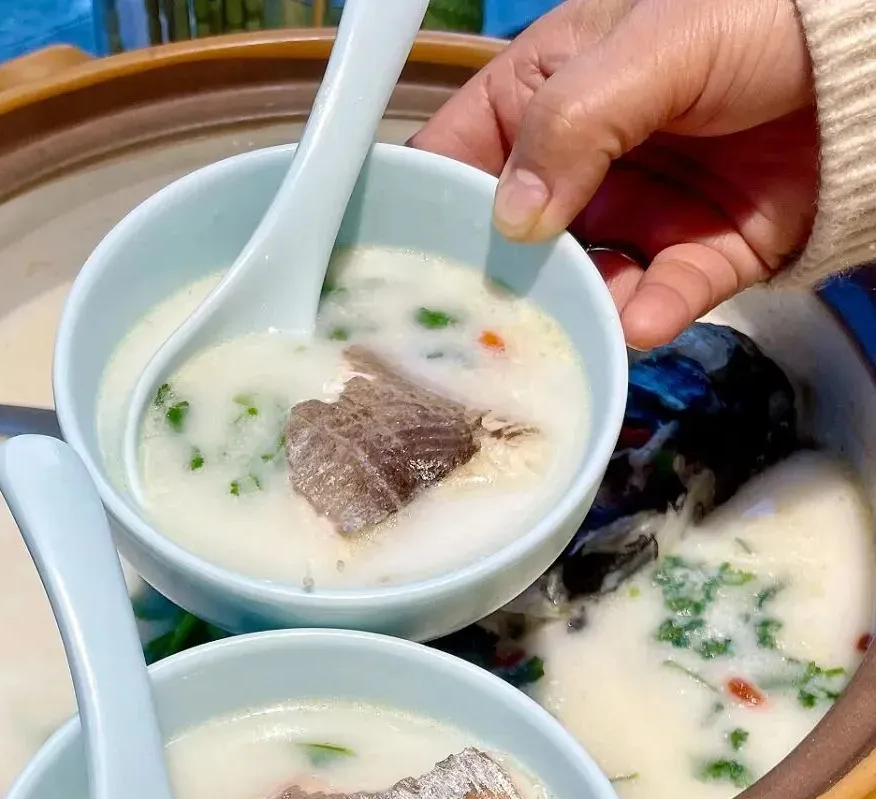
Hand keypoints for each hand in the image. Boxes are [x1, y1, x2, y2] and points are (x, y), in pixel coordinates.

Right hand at [412, 0, 818, 347]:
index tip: (405, 262)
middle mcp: (586, 163)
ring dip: (577, 312)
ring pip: (584, 285)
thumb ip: (572, 123)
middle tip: (485, 327)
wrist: (867, 58)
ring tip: (574, 330)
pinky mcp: (699, 256)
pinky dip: (648, 318)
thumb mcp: (649, 47)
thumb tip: (513, 217)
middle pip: (515, 242)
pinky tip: (642, 321)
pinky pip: (660, 301)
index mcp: (548, 94)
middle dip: (502, 286)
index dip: (429, 208)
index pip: (462, 156)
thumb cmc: (754, 12)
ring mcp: (641, 213)